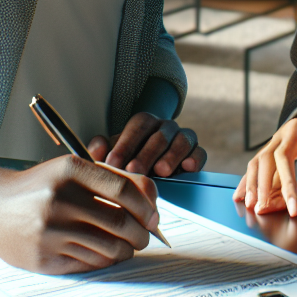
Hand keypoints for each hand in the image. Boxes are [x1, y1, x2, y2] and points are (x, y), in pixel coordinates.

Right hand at [0, 155, 159, 273]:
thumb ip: (113, 178)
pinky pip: (89, 264)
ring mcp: (51, 231)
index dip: (146, 206)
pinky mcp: (45, 257)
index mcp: (71, 170)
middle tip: (145, 235)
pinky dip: (105, 261)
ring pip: (108, 248)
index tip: (153, 216)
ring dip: (126, 250)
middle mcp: (61, 199)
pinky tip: (104, 253)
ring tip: (127, 246)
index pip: (123, 190)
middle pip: (120, 223)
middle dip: (141, 233)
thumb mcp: (73, 170)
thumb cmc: (39, 187)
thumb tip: (152, 199)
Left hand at [87, 112, 206, 175]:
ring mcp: (183, 139)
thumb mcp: (114, 156)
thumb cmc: (129, 162)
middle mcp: (166, 127)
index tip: (113, 162)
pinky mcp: (196, 153)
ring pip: (182, 140)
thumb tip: (96, 147)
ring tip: (161, 171)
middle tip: (134, 171)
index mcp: (145, 123)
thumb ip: (102, 151)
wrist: (152, 173)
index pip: (138, 125)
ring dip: (171, 155)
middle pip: (159, 135)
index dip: (126, 143)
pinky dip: (195, 159)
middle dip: (146, 154)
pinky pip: (200, 152)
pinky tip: (187, 168)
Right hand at [234, 104, 296, 216]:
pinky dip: (247, 181)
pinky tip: (242, 197)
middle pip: (282, 154)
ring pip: (262, 159)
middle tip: (291, 208)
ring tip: (258, 206)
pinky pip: (255, 164)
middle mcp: (291, 129)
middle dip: (285, 184)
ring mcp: (277, 138)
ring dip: (258, 185)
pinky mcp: (269, 147)